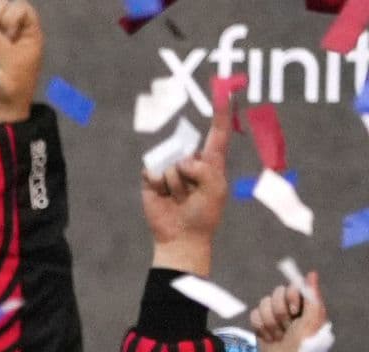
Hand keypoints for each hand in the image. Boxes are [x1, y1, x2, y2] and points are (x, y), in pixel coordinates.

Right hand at [143, 94, 232, 275]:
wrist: (180, 237)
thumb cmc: (204, 214)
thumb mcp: (216, 189)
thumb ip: (205, 169)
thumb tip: (180, 162)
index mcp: (211, 161)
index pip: (217, 131)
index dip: (221, 111)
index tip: (224, 90)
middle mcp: (190, 161)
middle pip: (187, 150)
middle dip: (189, 172)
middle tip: (191, 193)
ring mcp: (170, 169)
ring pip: (170, 164)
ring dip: (175, 185)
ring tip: (179, 199)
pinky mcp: (151, 179)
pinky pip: (152, 171)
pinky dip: (158, 185)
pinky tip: (163, 197)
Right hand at [251, 271, 328, 351]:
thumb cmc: (304, 346)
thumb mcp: (313, 321)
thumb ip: (312, 296)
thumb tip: (311, 274)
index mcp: (305, 305)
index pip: (292, 286)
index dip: (290, 297)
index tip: (294, 312)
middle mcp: (289, 308)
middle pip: (276, 293)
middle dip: (279, 313)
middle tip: (287, 328)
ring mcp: (274, 317)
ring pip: (263, 304)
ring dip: (270, 323)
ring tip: (278, 336)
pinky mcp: (260, 325)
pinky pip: (253, 315)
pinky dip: (260, 327)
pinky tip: (269, 338)